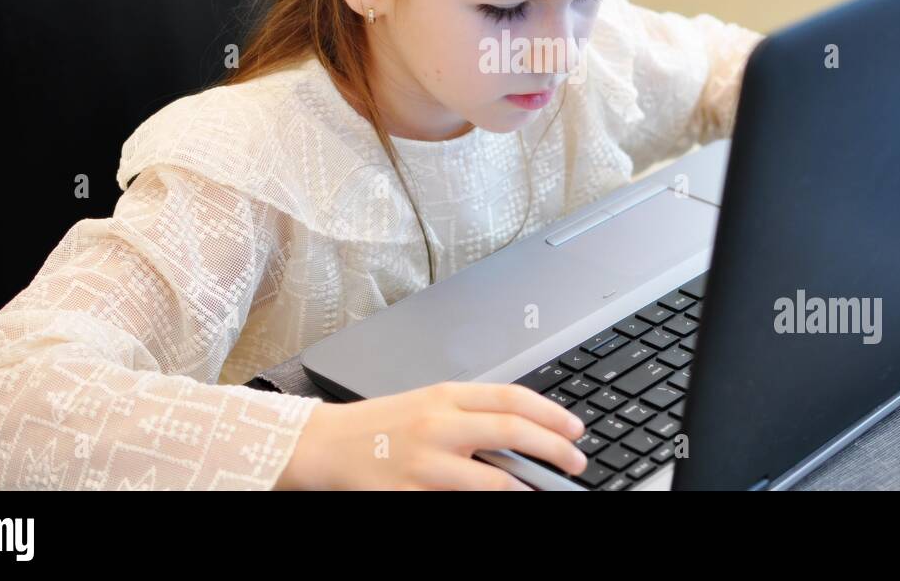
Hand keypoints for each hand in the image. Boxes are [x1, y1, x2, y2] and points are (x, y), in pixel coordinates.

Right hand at [274, 380, 588, 489]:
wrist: (322, 445)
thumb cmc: (378, 426)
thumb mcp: (426, 405)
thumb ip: (469, 412)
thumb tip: (523, 428)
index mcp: (444, 395)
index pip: (512, 398)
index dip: (552, 414)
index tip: (576, 428)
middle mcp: (438, 424)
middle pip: (513, 432)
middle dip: (554, 449)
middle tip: (576, 462)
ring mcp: (425, 463)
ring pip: (494, 479)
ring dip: (530, 488)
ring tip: (548, 492)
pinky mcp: (410, 494)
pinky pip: (462, 503)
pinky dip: (492, 504)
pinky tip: (508, 502)